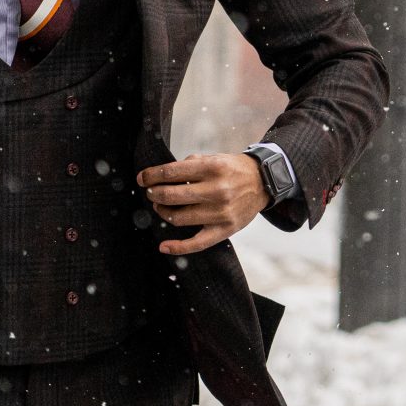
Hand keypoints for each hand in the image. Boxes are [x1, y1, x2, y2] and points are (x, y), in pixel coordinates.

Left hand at [137, 153, 271, 255]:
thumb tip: (161, 177)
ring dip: (162, 212)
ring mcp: (220, 212)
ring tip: (161, 207)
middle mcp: (216, 190)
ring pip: (178, 218)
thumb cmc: (232, 170)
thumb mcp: (213, 158)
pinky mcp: (225, 229)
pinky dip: (177, 247)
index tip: (142, 178)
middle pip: (171, 196)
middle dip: (154, 194)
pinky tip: (163, 246)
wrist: (263, 182)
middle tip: (151, 192)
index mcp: (212, 168)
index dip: (151, 176)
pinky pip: (197, 243)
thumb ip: (189, 165)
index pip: (172, 172)